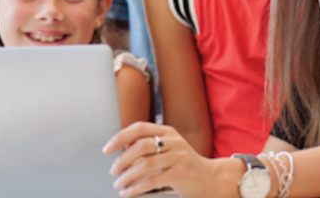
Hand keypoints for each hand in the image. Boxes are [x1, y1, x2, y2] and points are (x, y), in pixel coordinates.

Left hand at [103, 122, 238, 197]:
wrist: (212, 179)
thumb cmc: (185, 166)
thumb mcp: (169, 150)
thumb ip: (150, 147)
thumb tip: (122, 151)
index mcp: (167, 131)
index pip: (139, 128)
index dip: (120, 137)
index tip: (107, 149)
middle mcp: (174, 141)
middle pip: (140, 146)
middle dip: (122, 160)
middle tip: (113, 171)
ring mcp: (179, 156)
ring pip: (144, 164)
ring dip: (127, 176)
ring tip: (118, 184)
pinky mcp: (181, 174)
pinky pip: (152, 181)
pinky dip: (136, 187)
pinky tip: (128, 192)